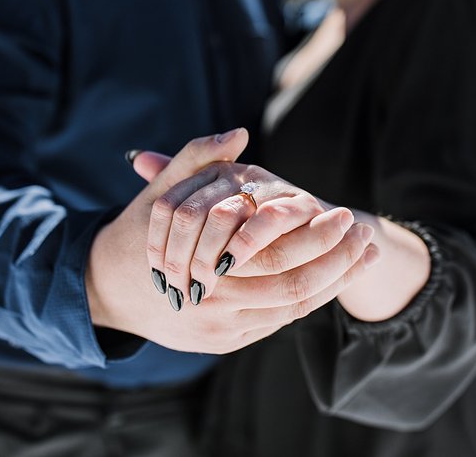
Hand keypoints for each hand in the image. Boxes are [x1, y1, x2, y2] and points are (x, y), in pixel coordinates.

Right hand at [86, 129, 377, 353]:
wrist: (104, 288)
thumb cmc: (136, 232)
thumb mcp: (162, 193)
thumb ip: (197, 158)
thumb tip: (239, 131)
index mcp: (206, 270)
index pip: (284, 261)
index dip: (324, 241)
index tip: (352, 213)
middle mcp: (215, 311)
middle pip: (296, 291)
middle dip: (339, 264)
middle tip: (370, 237)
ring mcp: (219, 333)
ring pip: (291, 311)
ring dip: (332, 284)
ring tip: (364, 256)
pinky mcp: (222, 344)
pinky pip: (275, 323)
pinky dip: (306, 300)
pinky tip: (331, 277)